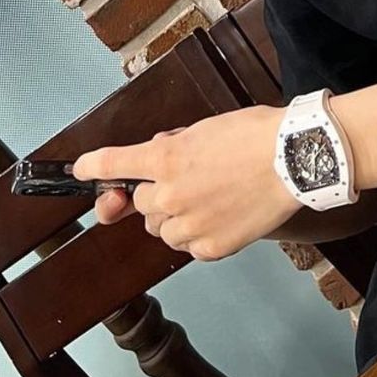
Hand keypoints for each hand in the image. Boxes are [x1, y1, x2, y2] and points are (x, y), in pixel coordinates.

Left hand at [72, 107, 298, 260]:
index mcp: (166, 159)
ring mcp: (190, 224)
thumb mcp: (205, 128)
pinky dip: (198, 235)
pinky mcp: (211, 248)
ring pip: (162, 229)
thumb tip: (159, 155)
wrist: (295, 160)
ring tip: (208, 200)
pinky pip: (188, 246)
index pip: (113, 163)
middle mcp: (170, 195)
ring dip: (174, 217)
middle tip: (186, 182)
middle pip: (141, 204)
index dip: (92, 167)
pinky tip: (220, 216)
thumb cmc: (256, 135)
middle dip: (156, 194)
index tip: (82, 170)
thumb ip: (174, 146)